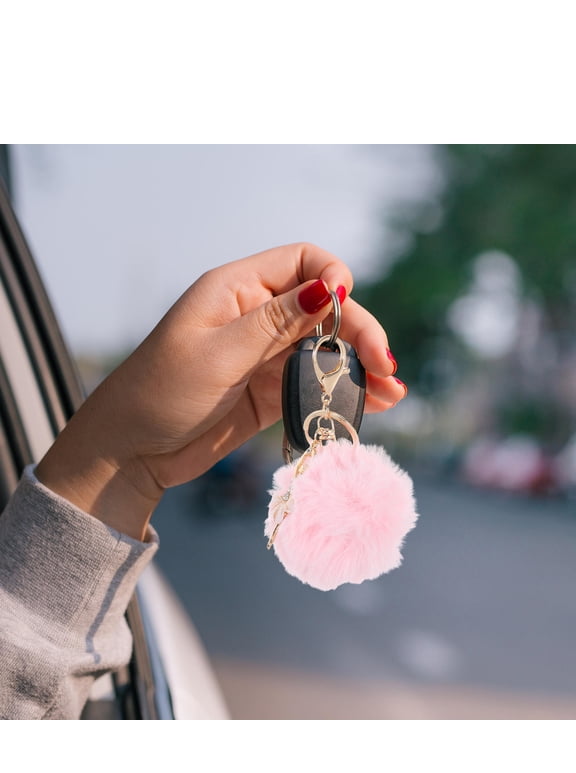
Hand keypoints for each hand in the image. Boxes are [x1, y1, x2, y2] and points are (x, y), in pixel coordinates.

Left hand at [37, 243, 405, 538]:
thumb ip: (275, 324)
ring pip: (324, 348)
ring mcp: (264, 356)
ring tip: (392, 390)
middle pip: (324, 309)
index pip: (302, 261)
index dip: (332, 277)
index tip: (346, 308)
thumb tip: (329, 287)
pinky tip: (374, 403)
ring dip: (359, 365)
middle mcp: (255, 316)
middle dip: (358, 331)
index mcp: (236, 289)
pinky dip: (343, 391)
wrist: (129, 453)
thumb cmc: (159, 395)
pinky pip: (314, 384)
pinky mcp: (268, 392)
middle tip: (383, 365)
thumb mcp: (217, 354)